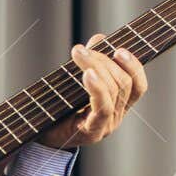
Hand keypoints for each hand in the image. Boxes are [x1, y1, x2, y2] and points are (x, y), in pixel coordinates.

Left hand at [40, 33, 148, 148]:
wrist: (38, 136)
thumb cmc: (56, 109)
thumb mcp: (74, 82)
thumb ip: (90, 62)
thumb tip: (99, 38)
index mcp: (117, 106)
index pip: (138, 85)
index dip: (134, 65)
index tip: (119, 49)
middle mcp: (116, 117)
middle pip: (124, 83)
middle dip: (104, 60)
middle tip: (80, 50)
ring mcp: (107, 126)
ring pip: (114, 91)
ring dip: (97, 66)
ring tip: (78, 53)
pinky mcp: (93, 132)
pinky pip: (103, 108)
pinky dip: (97, 88)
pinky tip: (88, 74)